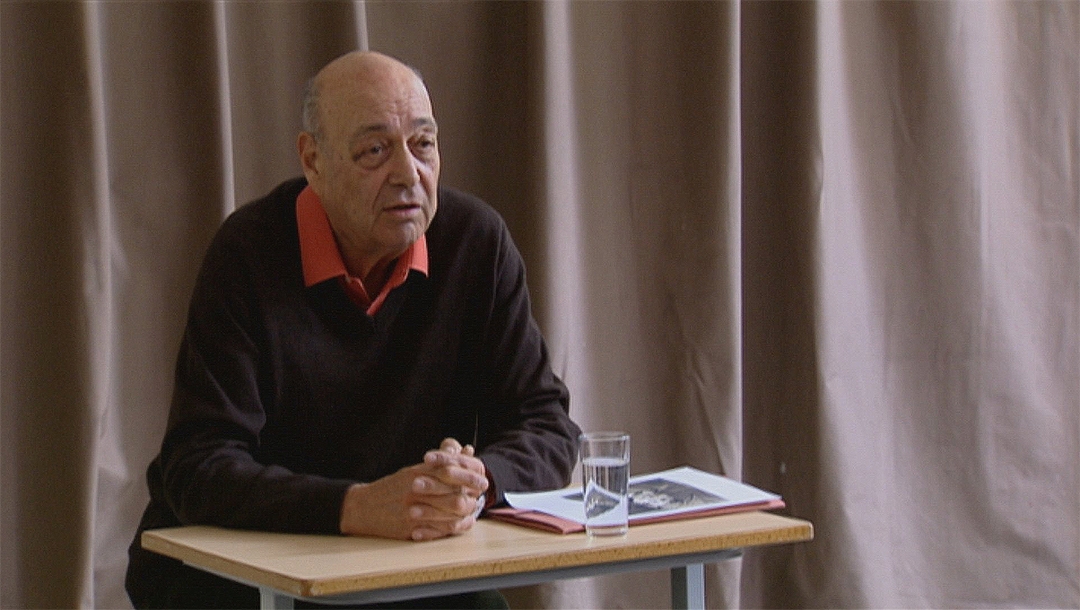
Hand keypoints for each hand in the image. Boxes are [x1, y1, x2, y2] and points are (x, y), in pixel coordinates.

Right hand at [339, 438, 488, 540]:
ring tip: (472, 510)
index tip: (483, 478)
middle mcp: (416, 490)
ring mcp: (414, 510)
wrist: (363, 508)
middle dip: (472, 496)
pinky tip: (461, 524)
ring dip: (466, 513)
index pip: (451, 471)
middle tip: (480, 497)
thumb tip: (466, 449)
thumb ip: (441, 461)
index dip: (470, 476)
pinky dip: (454, 528)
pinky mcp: (410, 528)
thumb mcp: (414, 470)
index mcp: (418, 473)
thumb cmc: (392, 488)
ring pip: (450, 514)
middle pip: (455, 495)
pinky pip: (439, 530)